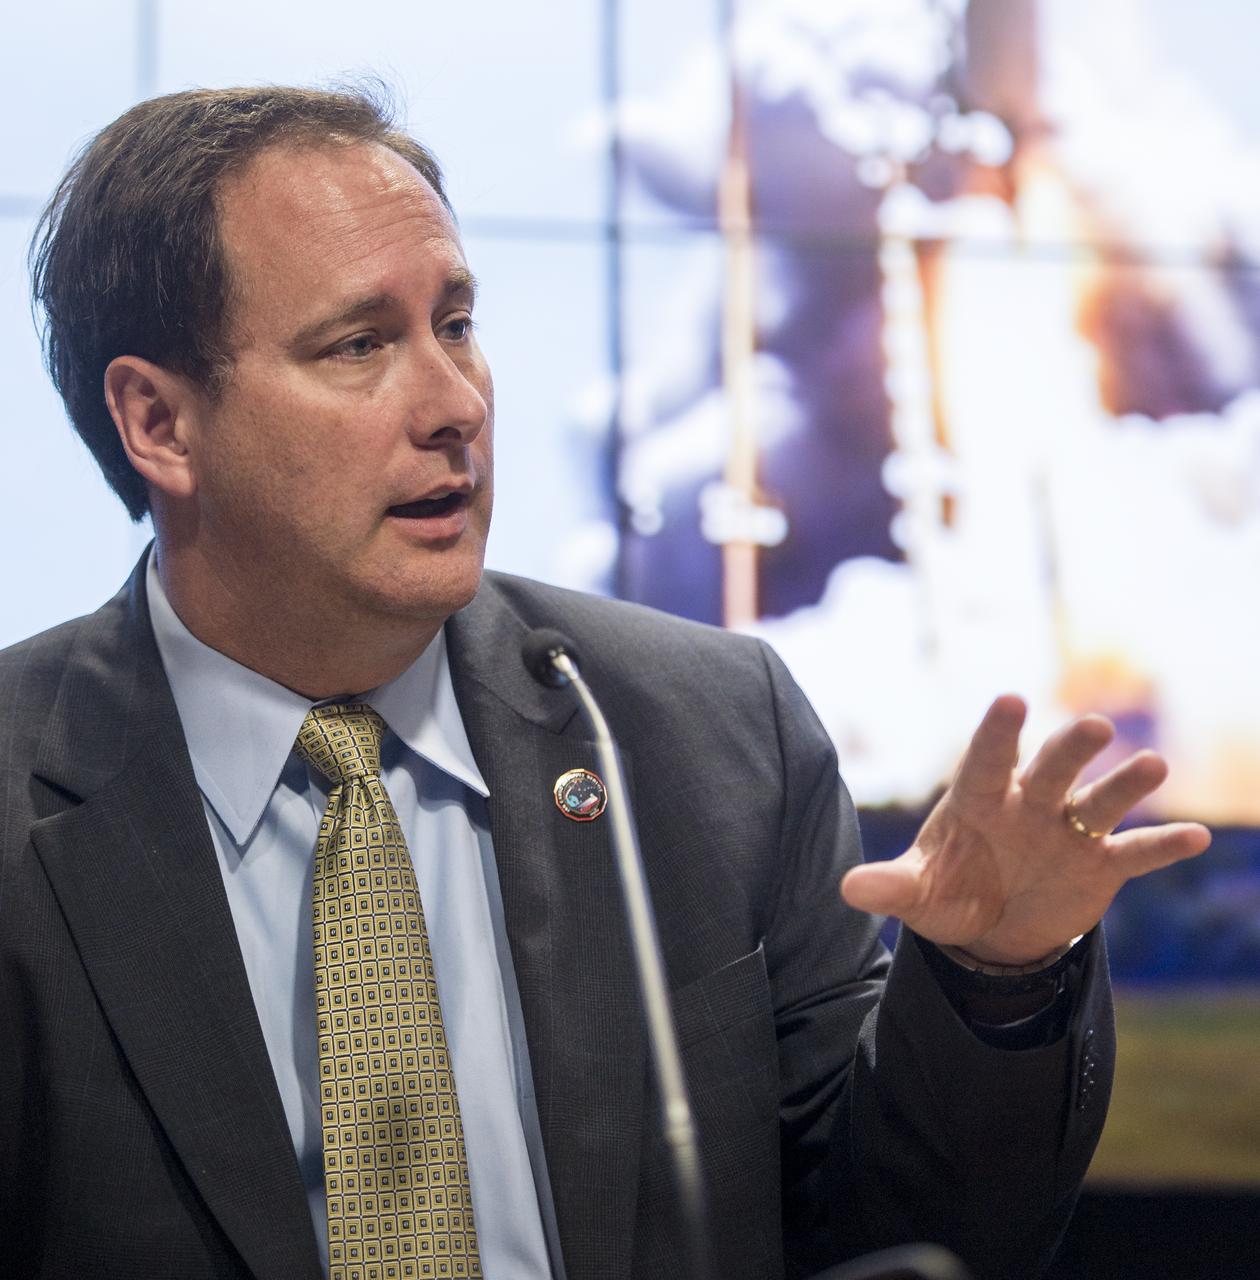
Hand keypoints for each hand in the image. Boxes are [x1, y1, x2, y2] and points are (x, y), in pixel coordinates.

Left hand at [840, 695, 1211, 965]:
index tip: (1010, 700)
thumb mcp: (916, 894)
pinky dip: (1163, 845)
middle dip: (1070, 750)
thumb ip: (889, 886)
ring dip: (1125, 784)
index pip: (987, 760)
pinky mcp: (1101, 864)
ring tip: (1153, 765)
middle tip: (1093, 727)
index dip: (998, 733)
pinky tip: (1197, 837)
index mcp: (979, 801)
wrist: (990, 926)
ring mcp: (1068, 831)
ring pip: (1100, 800)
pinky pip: (1135, 852)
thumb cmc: (948, 891)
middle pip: (1052, 769)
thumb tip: (847, 889)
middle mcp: (1029, 805)